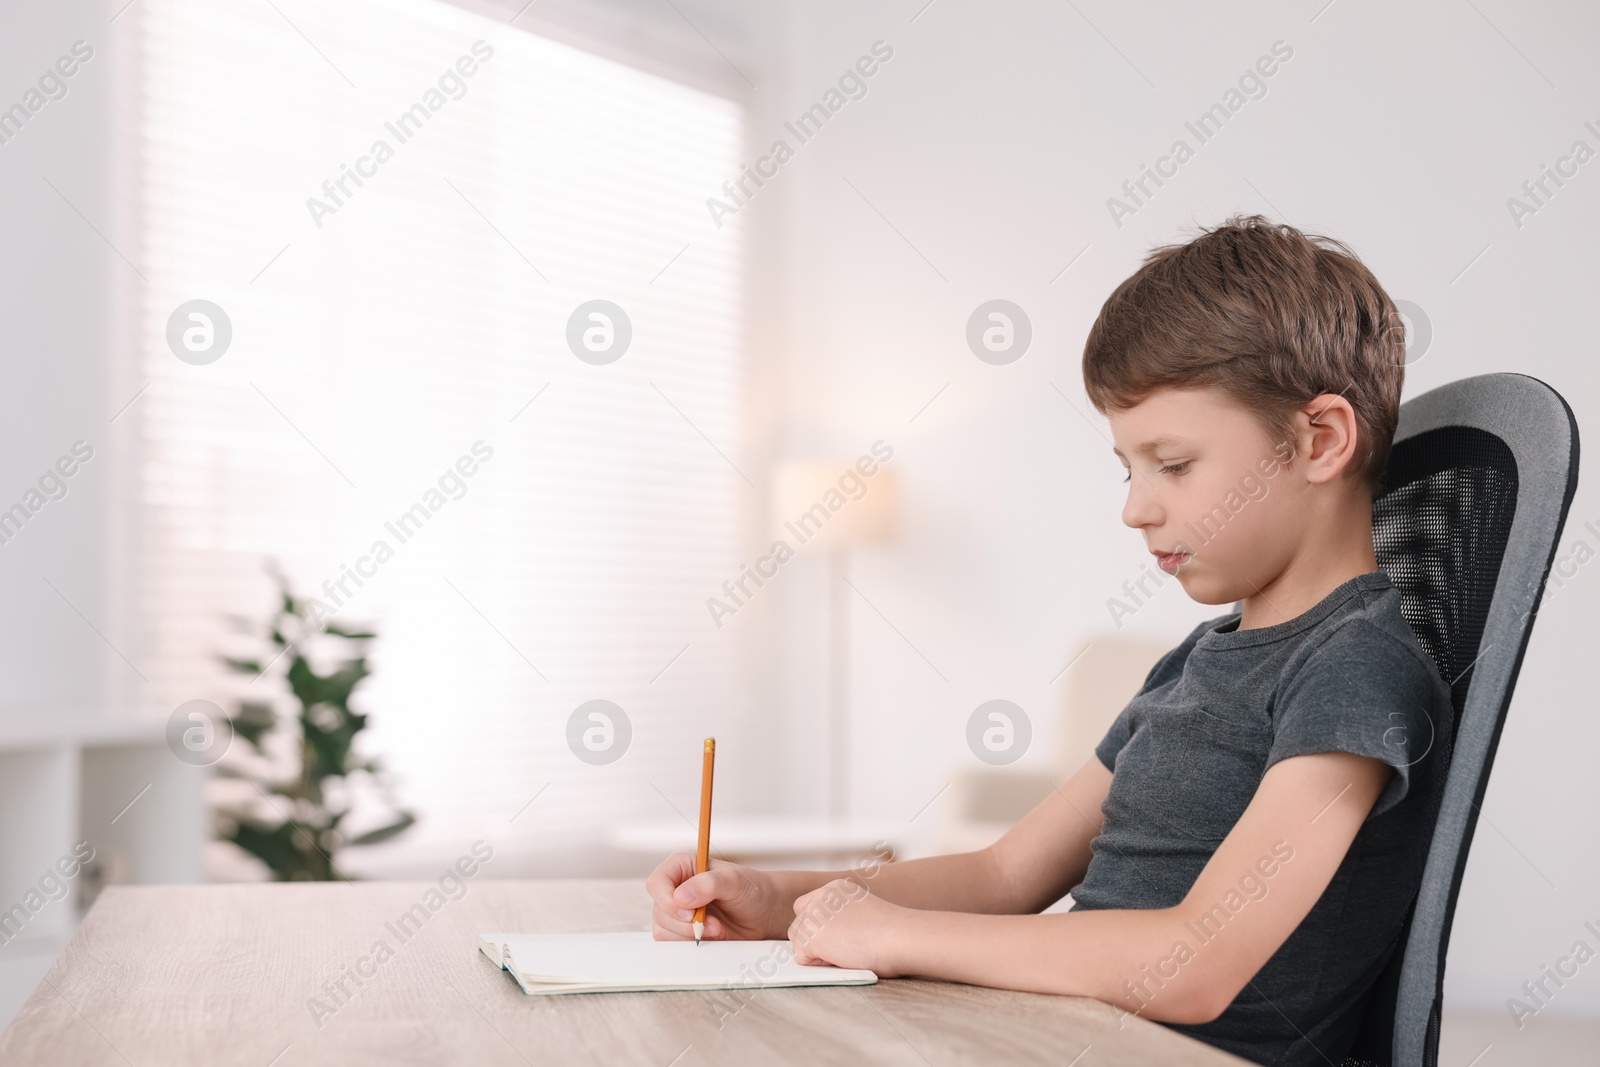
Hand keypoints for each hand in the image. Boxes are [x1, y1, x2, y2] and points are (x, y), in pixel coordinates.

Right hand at [646, 851, 785, 940]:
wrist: (764, 912)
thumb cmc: (751, 889)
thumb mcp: (735, 881)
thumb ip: (709, 884)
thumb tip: (681, 896)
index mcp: (682, 866)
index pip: (657, 883)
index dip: (667, 900)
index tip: (689, 911)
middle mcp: (675, 887)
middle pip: (659, 910)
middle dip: (686, 922)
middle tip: (713, 922)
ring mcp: (677, 910)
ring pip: (663, 928)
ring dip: (690, 934)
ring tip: (716, 927)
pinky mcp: (682, 930)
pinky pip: (672, 942)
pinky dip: (691, 942)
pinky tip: (711, 935)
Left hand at [787, 878, 905, 975]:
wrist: (900, 937)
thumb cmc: (893, 933)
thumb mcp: (862, 913)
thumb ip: (842, 917)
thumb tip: (827, 936)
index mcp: (836, 888)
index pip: (808, 906)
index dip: (819, 926)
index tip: (838, 936)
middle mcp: (821, 896)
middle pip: (799, 923)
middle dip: (814, 939)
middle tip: (842, 948)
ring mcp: (814, 915)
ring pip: (797, 940)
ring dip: (816, 952)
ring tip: (845, 952)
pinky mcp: (811, 935)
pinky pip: (801, 957)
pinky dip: (818, 964)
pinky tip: (841, 958)